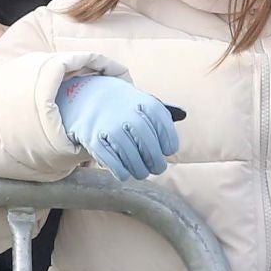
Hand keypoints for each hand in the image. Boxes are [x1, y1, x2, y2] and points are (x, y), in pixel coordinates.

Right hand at [55, 74, 177, 180]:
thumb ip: (163, 113)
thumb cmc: (124, 107)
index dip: (168, 145)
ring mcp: (109, 127)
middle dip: (155, 163)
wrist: (87, 97)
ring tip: (141, 172)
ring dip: (139, 170)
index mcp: (146, 104)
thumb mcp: (143, 102)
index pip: (166, 131)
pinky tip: (124, 172)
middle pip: (150, 148)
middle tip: (156, 168)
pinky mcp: (93, 139)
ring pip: (132, 158)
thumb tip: (183, 114)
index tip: (166, 150)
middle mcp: (128, 114)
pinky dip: (121, 172)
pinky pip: (112, 163)